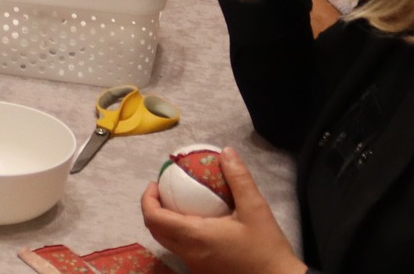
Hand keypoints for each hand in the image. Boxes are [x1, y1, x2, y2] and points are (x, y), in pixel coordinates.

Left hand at [141, 147, 304, 273]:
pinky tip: (198, 221)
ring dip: (165, 222)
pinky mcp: (203, 271)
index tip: (156, 183)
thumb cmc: (266, 248)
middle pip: (156, 231)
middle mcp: (188, 254)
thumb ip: (239, 179)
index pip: (154, 218)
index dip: (147, 199)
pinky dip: (179, 233)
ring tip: (180, 203)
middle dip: (153, 208)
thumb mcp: (255, 209)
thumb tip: (226, 153)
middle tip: (164, 190)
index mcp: (194, 237)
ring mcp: (194, 265)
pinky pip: (181, 250)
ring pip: (167, 242)